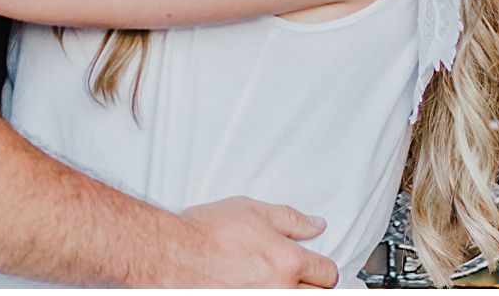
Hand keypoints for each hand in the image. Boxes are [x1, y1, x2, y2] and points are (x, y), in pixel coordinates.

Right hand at [165, 197, 340, 287]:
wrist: (172, 254)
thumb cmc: (206, 232)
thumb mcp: (253, 211)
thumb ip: (291, 220)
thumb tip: (315, 225)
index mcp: (287, 262)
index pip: (326, 273)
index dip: (324, 268)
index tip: (317, 267)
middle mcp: (278, 290)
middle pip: (316, 295)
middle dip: (311, 285)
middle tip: (297, 277)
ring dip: (289, 291)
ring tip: (274, 282)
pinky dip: (267, 295)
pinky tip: (255, 287)